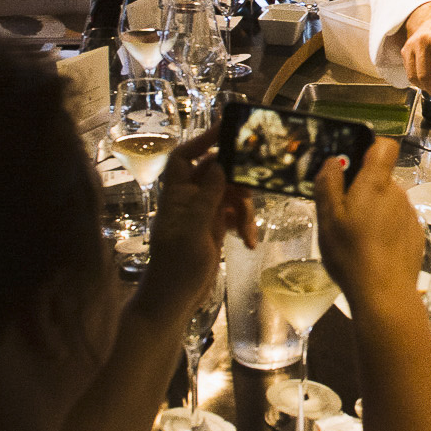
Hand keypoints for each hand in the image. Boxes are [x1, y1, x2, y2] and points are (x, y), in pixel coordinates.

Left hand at [133, 128, 250, 312]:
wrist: (172, 300)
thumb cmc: (176, 265)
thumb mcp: (194, 228)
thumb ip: (208, 195)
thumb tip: (219, 163)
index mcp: (177, 194)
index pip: (185, 157)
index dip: (203, 141)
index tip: (228, 130)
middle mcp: (189, 199)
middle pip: (217, 174)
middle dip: (238, 182)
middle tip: (257, 186)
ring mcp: (202, 215)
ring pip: (230, 196)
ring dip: (244, 211)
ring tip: (249, 233)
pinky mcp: (213, 230)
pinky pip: (233, 216)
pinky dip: (243, 225)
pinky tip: (248, 242)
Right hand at [310, 138, 419, 307]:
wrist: (384, 293)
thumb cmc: (351, 254)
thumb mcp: (328, 218)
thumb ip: (328, 184)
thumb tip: (334, 160)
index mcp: (375, 184)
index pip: (383, 146)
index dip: (369, 148)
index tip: (352, 165)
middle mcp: (398, 193)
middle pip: (381, 178)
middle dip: (364, 189)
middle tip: (343, 214)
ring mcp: (410, 214)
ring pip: (389, 201)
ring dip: (375, 210)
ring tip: (358, 237)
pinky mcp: (417, 234)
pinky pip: (398, 221)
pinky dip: (387, 228)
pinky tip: (374, 249)